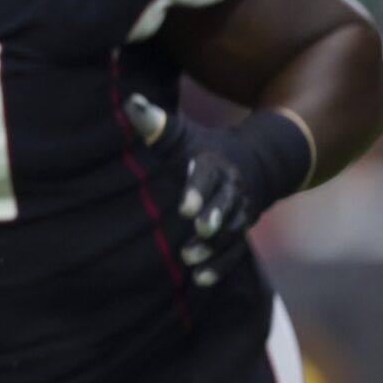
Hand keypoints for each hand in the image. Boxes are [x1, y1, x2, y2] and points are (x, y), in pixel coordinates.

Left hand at [124, 95, 308, 286]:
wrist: (252, 162)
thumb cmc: (203, 149)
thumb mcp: (181, 135)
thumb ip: (155, 124)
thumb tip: (130, 103)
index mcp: (216, 165)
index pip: (209, 176)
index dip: (198, 190)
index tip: (184, 206)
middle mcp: (232, 190)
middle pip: (226, 205)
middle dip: (213, 217)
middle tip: (198, 230)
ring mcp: (239, 214)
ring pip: (231, 232)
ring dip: (213, 246)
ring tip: (189, 257)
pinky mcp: (239, 233)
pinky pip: (235, 252)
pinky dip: (220, 266)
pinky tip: (200, 279)